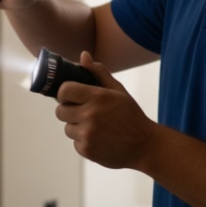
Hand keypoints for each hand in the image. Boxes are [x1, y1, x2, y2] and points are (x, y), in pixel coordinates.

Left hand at [53, 52, 155, 169]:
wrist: (144, 145)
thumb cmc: (131, 115)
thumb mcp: (118, 91)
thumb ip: (98, 72)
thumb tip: (83, 56)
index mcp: (97, 97)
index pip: (64, 90)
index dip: (64, 94)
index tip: (70, 97)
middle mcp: (90, 115)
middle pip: (60, 111)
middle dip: (69, 111)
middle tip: (83, 112)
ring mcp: (87, 134)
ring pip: (67, 128)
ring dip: (77, 127)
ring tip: (96, 127)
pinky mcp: (87, 150)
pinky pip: (75, 142)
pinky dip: (84, 141)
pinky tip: (99, 139)